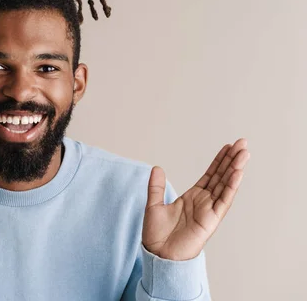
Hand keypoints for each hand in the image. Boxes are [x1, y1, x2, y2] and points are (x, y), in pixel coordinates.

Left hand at [142, 138, 249, 260]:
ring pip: (225, 185)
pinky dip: (231, 186)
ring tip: (244, 153)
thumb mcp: (154, 205)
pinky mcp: (211, 219)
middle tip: (242, 143)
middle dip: (232, 160)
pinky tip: (238, 173)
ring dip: (235, 169)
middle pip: (221, 176)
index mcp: (193, 197)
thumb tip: (156, 168)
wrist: (158, 254)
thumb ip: (156, 186)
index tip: (228, 147)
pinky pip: (224, 200)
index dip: (219, 161)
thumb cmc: (157, 234)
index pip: (210, 175)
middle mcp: (204, 201)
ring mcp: (209, 210)